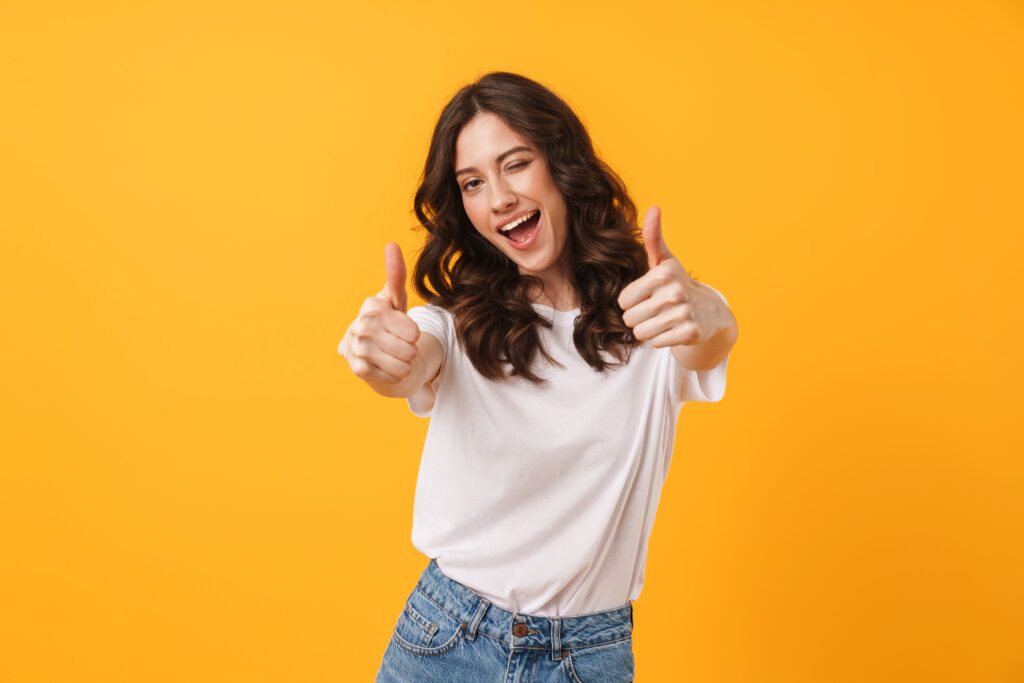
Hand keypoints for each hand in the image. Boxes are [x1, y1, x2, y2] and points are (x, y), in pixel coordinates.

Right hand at [339, 243, 420, 383]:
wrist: (377, 353)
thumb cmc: (390, 322)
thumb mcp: (396, 300)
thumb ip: (395, 275)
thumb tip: (391, 245)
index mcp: (371, 308)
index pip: (402, 326)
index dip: (410, 331)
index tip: (411, 333)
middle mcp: (360, 326)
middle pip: (400, 346)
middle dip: (408, 349)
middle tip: (406, 347)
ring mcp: (356, 348)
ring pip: (394, 363)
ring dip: (403, 363)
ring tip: (401, 358)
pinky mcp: (357, 368)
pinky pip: (386, 375)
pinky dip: (394, 374)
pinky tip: (390, 367)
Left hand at [617, 207, 729, 347]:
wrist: (710, 310)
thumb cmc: (677, 283)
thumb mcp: (664, 261)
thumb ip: (652, 238)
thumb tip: (654, 208)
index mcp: (662, 274)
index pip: (623, 300)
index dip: (631, 301)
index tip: (647, 296)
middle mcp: (674, 292)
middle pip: (629, 318)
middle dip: (638, 318)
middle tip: (655, 310)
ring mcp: (683, 313)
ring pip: (641, 333)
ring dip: (648, 330)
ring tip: (662, 320)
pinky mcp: (691, 332)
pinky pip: (656, 342)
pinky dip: (661, 339)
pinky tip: (673, 329)